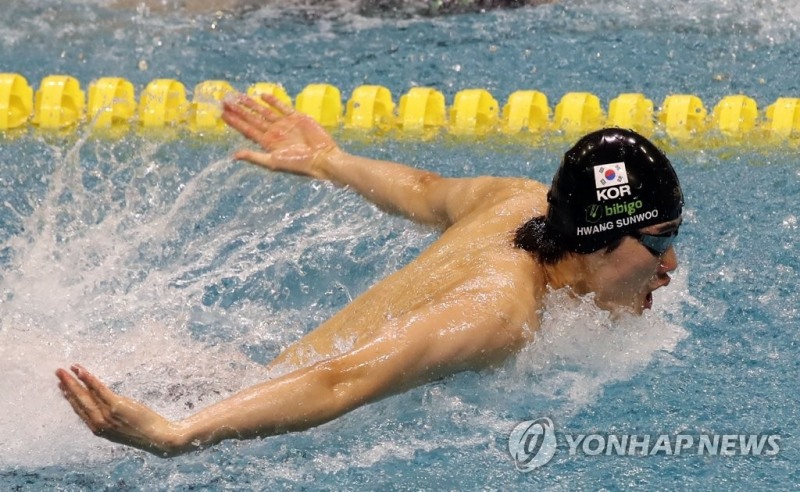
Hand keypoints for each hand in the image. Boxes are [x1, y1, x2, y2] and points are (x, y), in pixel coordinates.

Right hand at [56, 365, 186, 456]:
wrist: (158, 438)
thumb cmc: (143, 430)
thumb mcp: (121, 423)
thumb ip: (109, 415)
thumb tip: (103, 401)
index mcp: (98, 428)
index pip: (79, 410)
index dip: (69, 397)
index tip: (62, 386)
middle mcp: (98, 423)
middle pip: (78, 401)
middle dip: (66, 386)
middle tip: (58, 373)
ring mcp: (106, 415)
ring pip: (85, 394)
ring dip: (73, 380)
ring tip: (64, 370)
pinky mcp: (116, 406)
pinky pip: (98, 390)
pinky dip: (88, 379)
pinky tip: (81, 371)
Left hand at [222, 94, 339, 178]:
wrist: (322, 158)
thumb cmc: (299, 163)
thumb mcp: (273, 162)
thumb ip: (254, 157)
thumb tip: (234, 156)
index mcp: (267, 143)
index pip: (246, 129)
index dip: (234, 121)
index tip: (222, 113)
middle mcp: (274, 132)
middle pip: (252, 118)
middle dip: (239, 110)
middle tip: (226, 100)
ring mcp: (285, 124)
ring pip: (264, 111)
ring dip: (252, 104)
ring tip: (239, 96)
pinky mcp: (297, 118)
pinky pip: (282, 107)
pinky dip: (273, 101)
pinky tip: (263, 95)